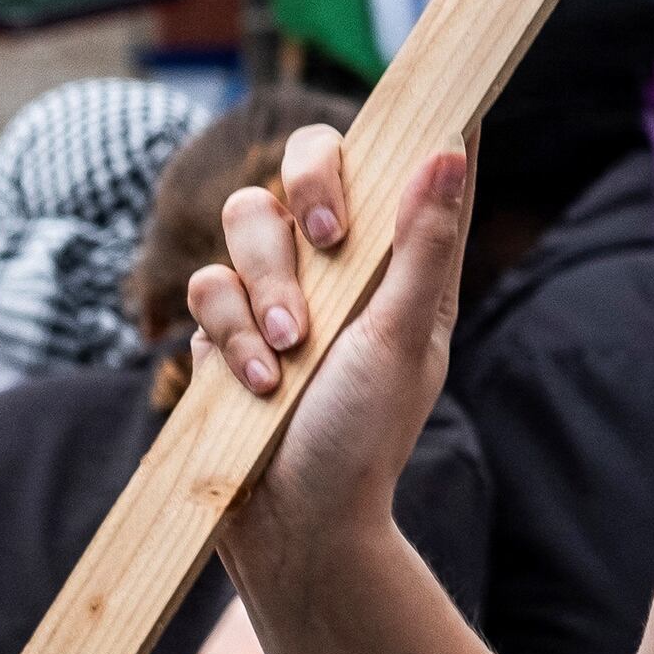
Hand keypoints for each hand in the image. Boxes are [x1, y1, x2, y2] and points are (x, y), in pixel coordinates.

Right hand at [185, 129, 475, 604]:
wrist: (295, 529)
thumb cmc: (364, 440)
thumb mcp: (402, 339)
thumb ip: (421, 244)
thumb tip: (449, 147)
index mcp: (401, 266)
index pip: (398, 168)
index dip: (388, 138)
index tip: (399, 123)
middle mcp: (340, 271)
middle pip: (298, 169)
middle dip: (299, 202)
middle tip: (322, 240)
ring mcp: (279, 297)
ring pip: (241, 227)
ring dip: (261, 291)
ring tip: (288, 357)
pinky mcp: (227, 331)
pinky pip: (204, 290)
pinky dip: (228, 337)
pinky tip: (256, 386)